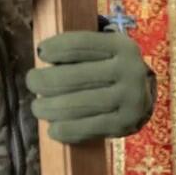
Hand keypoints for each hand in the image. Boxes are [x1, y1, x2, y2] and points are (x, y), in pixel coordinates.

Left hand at [26, 30, 155, 143]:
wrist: (142, 95)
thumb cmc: (106, 67)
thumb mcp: (100, 49)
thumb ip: (74, 48)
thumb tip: (39, 54)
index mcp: (119, 46)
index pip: (81, 44)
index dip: (56, 48)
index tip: (40, 53)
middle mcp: (129, 71)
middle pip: (75, 77)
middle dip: (45, 81)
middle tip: (33, 82)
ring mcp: (131, 99)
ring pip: (79, 104)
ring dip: (50, 108)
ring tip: (38, 107)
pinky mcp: (126, 124)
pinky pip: (90, 128)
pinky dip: (67, 130)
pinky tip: (53, 130)